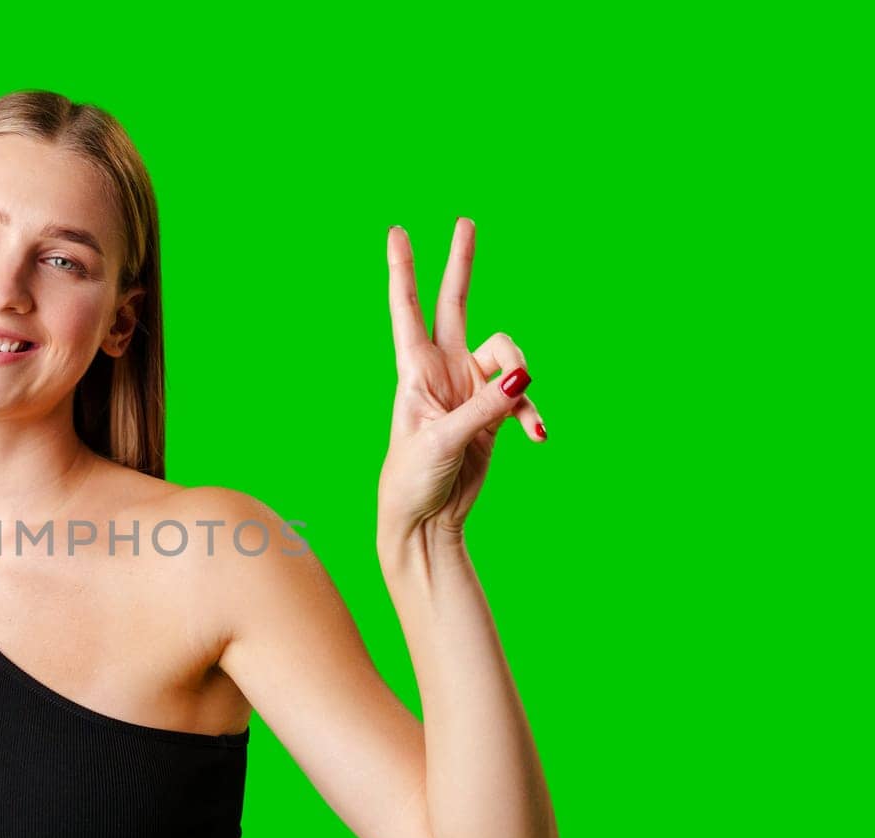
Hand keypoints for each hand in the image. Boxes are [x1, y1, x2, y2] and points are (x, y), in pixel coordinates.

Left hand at [377, 220, 544, 543]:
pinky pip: (522, 397)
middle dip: (461, 264)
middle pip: (456, 304)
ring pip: (509, 356)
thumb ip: (484, 406)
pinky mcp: (491, 412)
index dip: (404, 271)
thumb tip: (523, 377)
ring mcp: (468, 387)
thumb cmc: (414, 479)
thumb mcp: (443, 440)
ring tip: (524, 422)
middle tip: (465, 221)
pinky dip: (532, 413)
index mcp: (414, 371)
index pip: (408, 311)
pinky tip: (538, 437)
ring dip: (522, 383)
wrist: (426, 520)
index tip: (396, 232)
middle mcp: (442, 370)